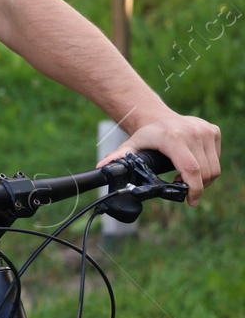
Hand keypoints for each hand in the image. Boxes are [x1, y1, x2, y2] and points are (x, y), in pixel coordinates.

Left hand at [102, 113, 221, 204]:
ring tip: (188, 179)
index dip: (193, 188)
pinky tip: (195, 166)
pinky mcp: (213, 131)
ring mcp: (205, 130)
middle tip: (185, 190)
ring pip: (213, 167)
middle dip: (197, 187)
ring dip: (204, 179)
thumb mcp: (132, 145)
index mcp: (173, 138)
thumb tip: (101, 168)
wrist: (157, 116)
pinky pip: (216, 158)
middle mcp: (192, 132)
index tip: (190, 201)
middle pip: (204, 171)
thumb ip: (119, 157)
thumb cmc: (146, 134)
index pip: (191, 169)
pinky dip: (209, 167)